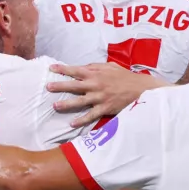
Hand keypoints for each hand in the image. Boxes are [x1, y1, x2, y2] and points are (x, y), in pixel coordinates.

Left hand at [47, 63, 165, 127]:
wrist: (140, 89)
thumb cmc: (125, 77)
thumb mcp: (110, 67)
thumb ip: (95, 66)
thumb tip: (83, 67)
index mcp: (96, 73)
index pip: (76, 70)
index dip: (63, 69)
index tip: (51, 68)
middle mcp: (95, 85)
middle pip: (74, 85)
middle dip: (60, 86)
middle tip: (48, 87)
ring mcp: (99, 97)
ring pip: (79, 101)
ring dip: (66, 104)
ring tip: (55, 106)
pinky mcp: (105, 108)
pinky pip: (90, 115)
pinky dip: (81, 120)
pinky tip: (72, 123)